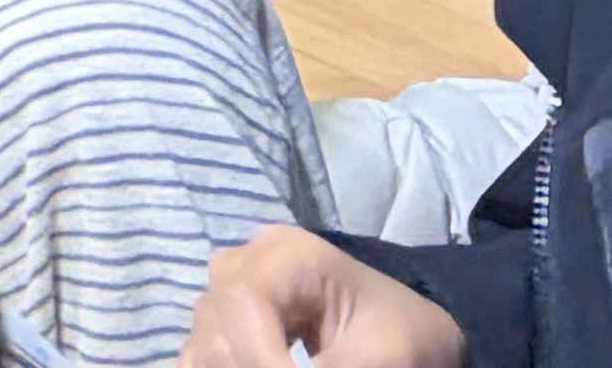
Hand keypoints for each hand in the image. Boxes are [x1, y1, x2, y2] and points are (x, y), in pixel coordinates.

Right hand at [186, 228, 461, 367]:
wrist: (410, 336)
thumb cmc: (406, 334)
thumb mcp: (391, 355)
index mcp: (287, 254)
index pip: (243, 302)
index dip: (256, 357)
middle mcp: (242, 266)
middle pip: (214, 326)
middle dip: (248, 366)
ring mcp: (225, 294)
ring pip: (202, 346)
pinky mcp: (221, 326)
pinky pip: (201, 357)